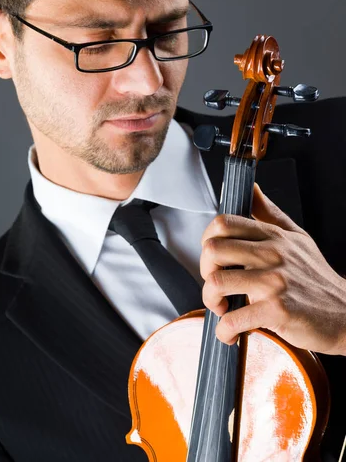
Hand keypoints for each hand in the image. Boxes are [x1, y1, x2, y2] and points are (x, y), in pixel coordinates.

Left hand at [200, 184, 345, 354]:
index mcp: (273, 236)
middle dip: (204, 270)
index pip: (224, 223)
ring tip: (222, 308)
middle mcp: (272, 254)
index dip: (207, 239)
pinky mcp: (276, 310)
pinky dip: (224, 331)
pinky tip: (230, 333)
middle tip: (215, 285)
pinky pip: (233, 318)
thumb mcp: (297, 237)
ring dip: (210, 300)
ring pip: (216, 282)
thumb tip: (252, 188)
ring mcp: (274, 282)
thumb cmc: (316, 278)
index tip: (212, 257)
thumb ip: (270, 213)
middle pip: (213, 250)